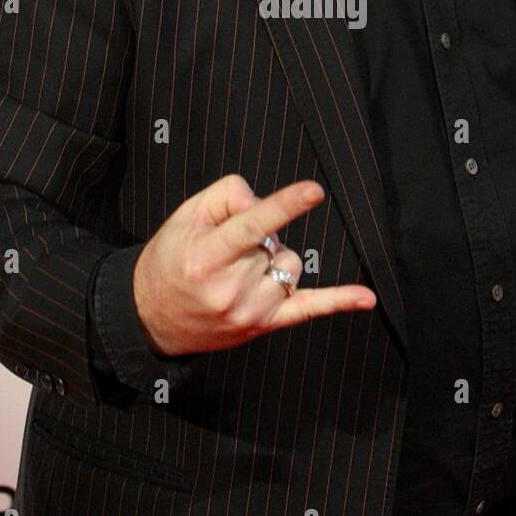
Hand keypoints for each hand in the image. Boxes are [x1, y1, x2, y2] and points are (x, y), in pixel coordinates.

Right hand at [132, 173, 376, 356]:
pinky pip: (309, 308)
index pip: (252, 225)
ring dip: (274, 258)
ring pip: (290, 264)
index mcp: (207, 257)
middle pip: (272, 241)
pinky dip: (339, 301)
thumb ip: (226, 196)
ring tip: (241, 269)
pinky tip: (365, 298)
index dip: (284, 206)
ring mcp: (250, 310)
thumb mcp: (186, 217)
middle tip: (228, 248)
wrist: (150, 317)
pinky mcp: (265, 324)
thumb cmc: (171, 260)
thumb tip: (264, 204)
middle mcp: (229, 288)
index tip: (313, 191)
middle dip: (258, 236)